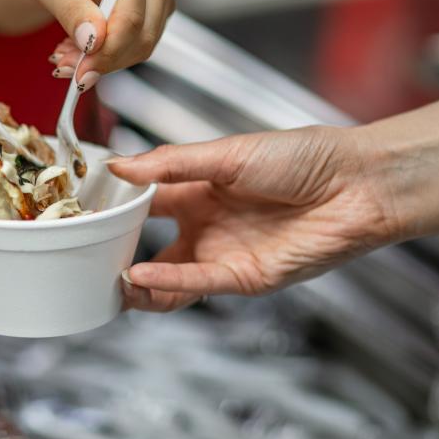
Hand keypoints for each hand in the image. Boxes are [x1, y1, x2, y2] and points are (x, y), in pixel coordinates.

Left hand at [0, 0, 176, 90]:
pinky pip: (139, 43)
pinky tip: (84, 46)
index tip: (80, 72)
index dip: (106, 52)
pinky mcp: (156, 8)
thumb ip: (71, 10)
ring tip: (70, 53)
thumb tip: (92, 42)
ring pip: (143, 45)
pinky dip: (110, 54)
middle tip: (67, 67)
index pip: (130, 17)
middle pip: (142, 35)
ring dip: (105, 60)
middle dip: (103, 60)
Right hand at [108, 128, 402, 311]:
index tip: (80, 208)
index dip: (113, 207)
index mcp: (199, 190)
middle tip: (80, 251)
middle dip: (116, 254)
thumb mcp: (228, 153)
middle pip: (149, 248)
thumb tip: (119, 167)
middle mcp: (206, 226)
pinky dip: (167, 284)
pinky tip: (140, 277)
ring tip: (104, 278)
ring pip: (168, 279)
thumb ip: (172, 164)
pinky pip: (198, 285)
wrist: (358, 182)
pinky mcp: (245, 278)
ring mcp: (223, 255)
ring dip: (136, 282)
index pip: (144, 202)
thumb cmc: (304, 157)